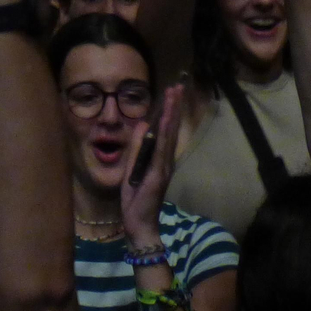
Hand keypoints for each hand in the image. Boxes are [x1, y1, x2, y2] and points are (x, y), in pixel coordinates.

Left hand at [120, 83, 185, 243]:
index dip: (169, 110)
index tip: (172, 92)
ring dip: (171, 114)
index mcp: (160, 158)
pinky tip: (165, 120)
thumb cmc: (136, 198)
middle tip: (178, 86)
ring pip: (168, 135)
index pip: (166, 130)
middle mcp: (166, 160)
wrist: (139, 224)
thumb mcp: (132, 167)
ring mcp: (163, 166)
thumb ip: (138, 147)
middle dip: (174, 106)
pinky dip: (163, 134)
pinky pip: (160, 150)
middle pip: (171, 128)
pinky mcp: (157, 174)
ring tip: (175, 95)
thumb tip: (143, 124)